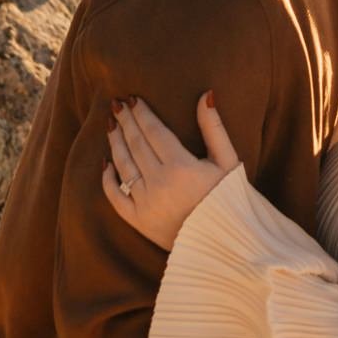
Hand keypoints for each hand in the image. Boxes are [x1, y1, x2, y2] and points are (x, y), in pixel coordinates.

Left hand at [100, 92, 240, 250]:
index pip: (154, 132)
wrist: (226, 243)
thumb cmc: (231, 199)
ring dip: (115, 143)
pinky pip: (115, 197)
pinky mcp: (138, 221)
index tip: (133, 99)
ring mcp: (146, 203)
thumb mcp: (228, 162)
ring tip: (112, 126)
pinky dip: (108, 179)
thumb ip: (214, 128)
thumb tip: (206, 94)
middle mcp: (159, 183)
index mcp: (181, 167)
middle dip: (126, 122)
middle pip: (135, 144)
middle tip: (117, 104)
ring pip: (123, 165)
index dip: (142, 114)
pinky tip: (106, 163)